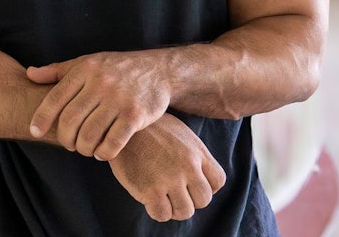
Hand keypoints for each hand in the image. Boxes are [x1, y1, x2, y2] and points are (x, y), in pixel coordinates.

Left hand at [27, 51, 170, 159]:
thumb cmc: (115, 69)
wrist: (158, 70)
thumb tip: (30, 74)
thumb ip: (57, 71)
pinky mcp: (136, 115)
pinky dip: (103, 152)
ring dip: (83, 148)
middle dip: (64, 138)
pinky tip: (102, 152)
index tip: (34, 131)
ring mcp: (119, 100)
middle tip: (68, 143)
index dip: (42, 117)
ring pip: (89, 134)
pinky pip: (113, 142)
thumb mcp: (86, 63)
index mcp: (85, 70)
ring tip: (84, 148)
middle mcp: (100, 83)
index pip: (56, 97)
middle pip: (70, 120)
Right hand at [109, 113, 225, 221]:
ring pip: (185, 211)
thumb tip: (199, 172)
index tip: (190, 184)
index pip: (217, 181)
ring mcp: (170, 179)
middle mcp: (188, 166)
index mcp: (196, 152)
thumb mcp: (179, 132)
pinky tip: (149, 200)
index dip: (205, 186)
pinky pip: (163, 215)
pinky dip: (158, 212)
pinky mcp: (150, 189)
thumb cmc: (149, 127)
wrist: (121, 123)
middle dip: (190, 199)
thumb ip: (193, 152)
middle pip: (203, 199)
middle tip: (174, 192)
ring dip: (174, 209)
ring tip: (163, 198)